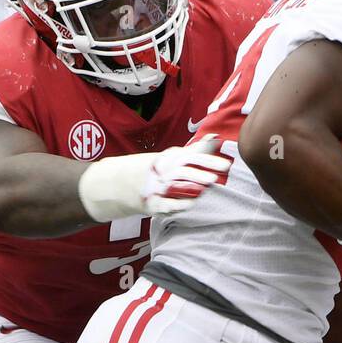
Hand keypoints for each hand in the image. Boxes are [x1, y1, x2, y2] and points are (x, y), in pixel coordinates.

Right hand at [75, 138, 231, 221]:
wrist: (115, 185)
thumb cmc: (152, 172)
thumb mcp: (172, 159)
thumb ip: (194, 151)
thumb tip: (215, 139)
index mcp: (169, 160)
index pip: (191, 157)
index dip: (208, 160)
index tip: (226, 163)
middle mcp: (162, 171)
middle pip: (184, 169)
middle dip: (202, 171)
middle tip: (219, 173)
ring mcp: (155, 186)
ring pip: (175, 184)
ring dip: (191, 184)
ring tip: (207, 186)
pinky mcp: (150, 203)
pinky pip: (165, 203)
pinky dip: (177, 203)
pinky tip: (191, 204)